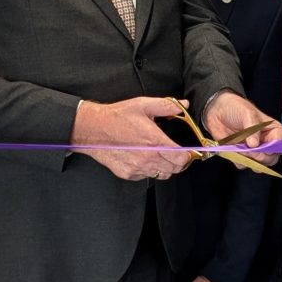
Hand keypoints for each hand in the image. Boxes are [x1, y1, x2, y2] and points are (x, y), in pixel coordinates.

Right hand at [72, 97, 192, 180]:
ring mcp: (137, 168)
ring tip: (161, 155)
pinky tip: (145, 158)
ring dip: (165, 167)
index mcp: (155, 142)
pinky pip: (147, 176)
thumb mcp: (143, 105)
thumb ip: (166, 106)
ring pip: (162, 175)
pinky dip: (150, 170)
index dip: (189, 155)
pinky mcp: (128, 174)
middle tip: (176, 153)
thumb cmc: (117, 117)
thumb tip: (183, 105)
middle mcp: (148, 158)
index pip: (182, 158)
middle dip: (179, 162)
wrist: (93, 129)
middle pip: (175, 169)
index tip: (188, 151)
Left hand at [203, 90, 281, 164]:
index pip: (280, 143)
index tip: (265, 148)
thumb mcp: (247, 113)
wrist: (218, 110)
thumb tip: (254, 145)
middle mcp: (265, 142)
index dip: (274, 148)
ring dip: (249, 160)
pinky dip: (238, 160)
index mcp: (272, 130)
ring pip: (258, 164)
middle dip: (261, 158)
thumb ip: (252, 129)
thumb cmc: (236, 108)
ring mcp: (253, 150)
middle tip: (251, 151)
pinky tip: (233, 149)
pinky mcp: (241, 155)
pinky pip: (243, 164)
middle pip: (271, 158)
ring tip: (240, 148)